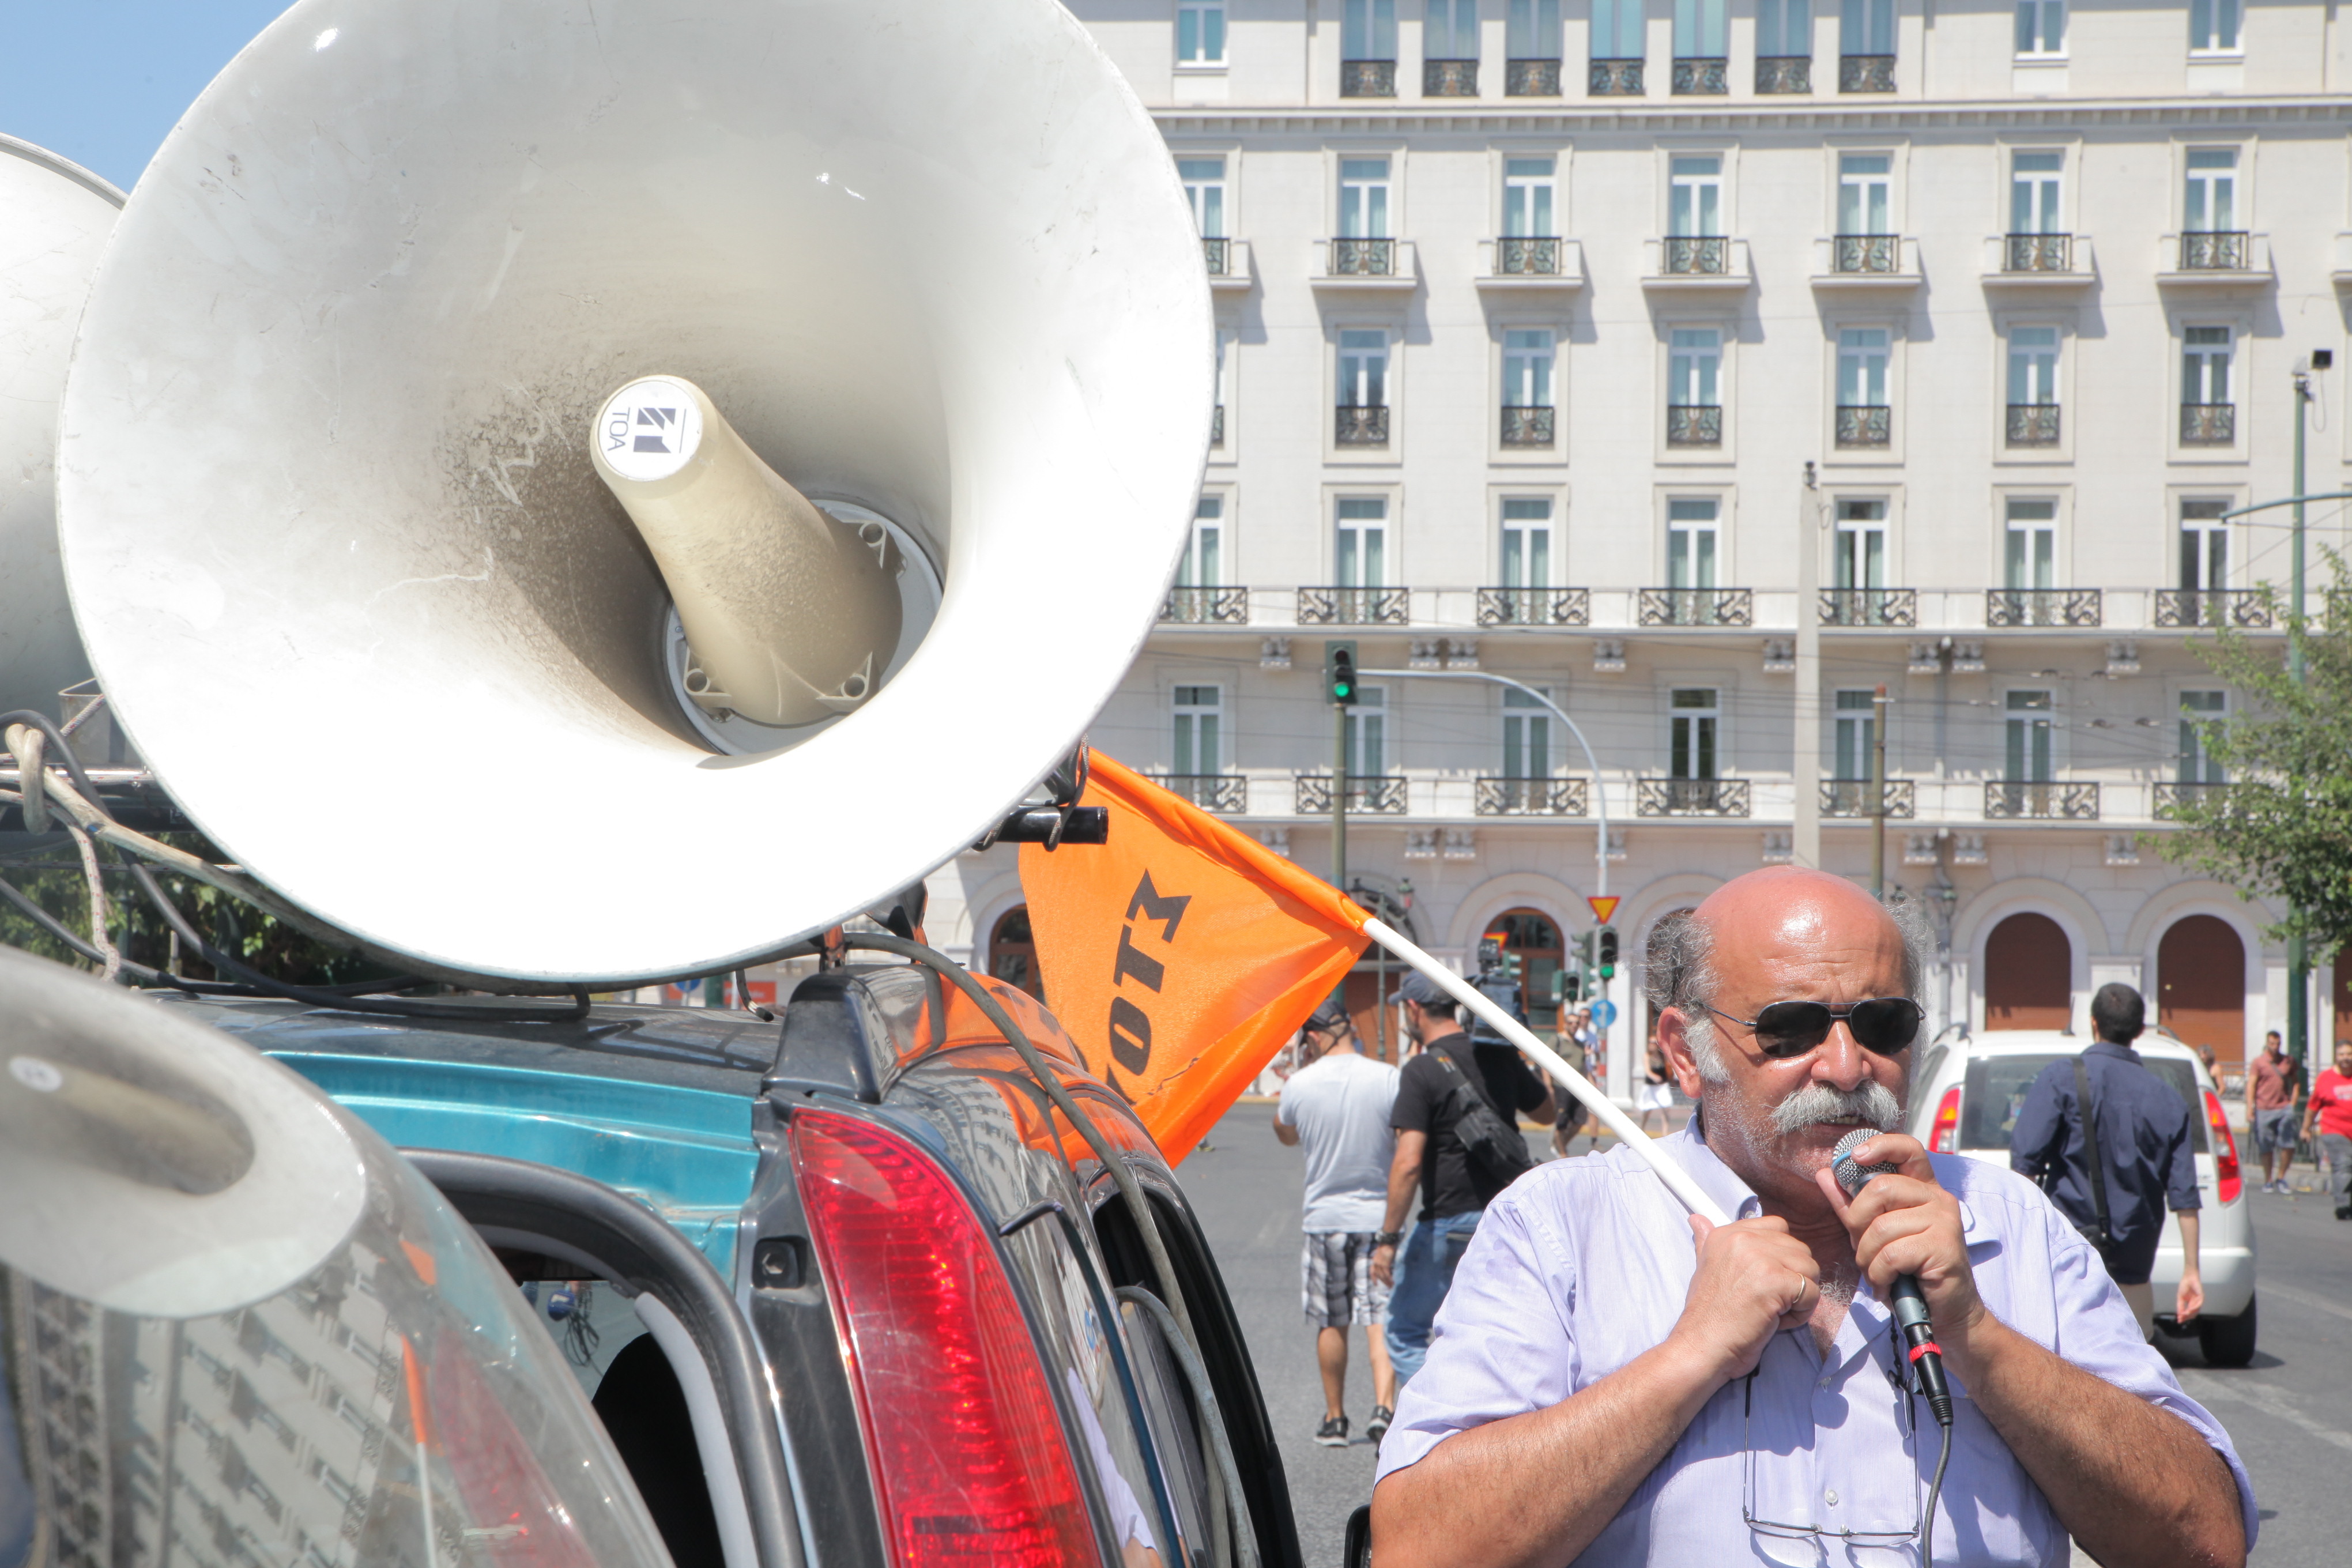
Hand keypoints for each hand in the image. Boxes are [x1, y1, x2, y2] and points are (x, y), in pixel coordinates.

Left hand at [1371, 1242, 1395, 1287]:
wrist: (1387, 1241)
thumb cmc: (1386, 1246)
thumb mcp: (1382, 1254)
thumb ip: (1383, 1260)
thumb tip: (1386, 1266)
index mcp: (1374, 1261)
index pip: (1372, 1272)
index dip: (1374, 1278)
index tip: (1376, 1284)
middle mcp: (1376, 1263)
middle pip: (1379, 1275)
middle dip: (1384, 1282)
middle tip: (1389, 1287)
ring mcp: (1380, 1263)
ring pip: (1383, 1276)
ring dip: (1387, 1281)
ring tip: (1391, 1285)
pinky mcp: (1385, 1263)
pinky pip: (1387, 1273)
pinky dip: (1389, 1278)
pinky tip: (1392, 1281)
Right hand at [1670, 1214, 1821, 1384]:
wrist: (1702, 1346)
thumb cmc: (1707, 1316)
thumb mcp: (1703, 1269)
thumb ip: (1706, 1241)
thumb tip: (1697, 1219)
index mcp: (1727, 1233)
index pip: (1778, 1228)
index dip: (1780, 1257)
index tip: (1761, 1280)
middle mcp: (1743, 1238)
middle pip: (1799, 1249)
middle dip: (1792, 1278)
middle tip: (1766, 1301)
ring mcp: (1760, 1257)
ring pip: (1810, 1269)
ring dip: (1799, 1296)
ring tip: (1772, 1312)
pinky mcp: (1777, 1281)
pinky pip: (1812, 1292)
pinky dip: (1801, 1313)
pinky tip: (1776, 1321)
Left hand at [1816, 1134, 1986, 1340]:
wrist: (1945, 1313)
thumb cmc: (1908, 1271)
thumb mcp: (1874, 1234)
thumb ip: (1851, 1204)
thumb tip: (1824, 1173)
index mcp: (1922, 1189)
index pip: (1907, 1148)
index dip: (1880, 1145)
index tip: (1854, 1156)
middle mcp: (1938, 1198)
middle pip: (1880, 1188)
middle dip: (1858, 1222)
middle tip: (1862, 1248)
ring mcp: (1945, 1221)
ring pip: (1881, 1227)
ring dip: (1867, 1257)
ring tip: (1877, 1273)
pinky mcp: (1945, 1246)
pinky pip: (1892, 1253)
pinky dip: (1879, 1274)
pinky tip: (1887, 1285)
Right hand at [2176, 1272, 2203, 1324]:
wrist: (2188, 1278)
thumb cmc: (2184, 1286)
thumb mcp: (2180, 1297)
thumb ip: (2180, 1306)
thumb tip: (2179, 1314)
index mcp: (2191, 1303)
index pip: (2188, 1312)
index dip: (2184, 1317)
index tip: (2179, 1320)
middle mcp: (2195, 1303)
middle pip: (2192, 1313)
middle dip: (2187, 1317)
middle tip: (2181, 1318)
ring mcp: (2199, 1301)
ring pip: (2196, 1310)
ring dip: (2190, 1313)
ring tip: (2184, 1314)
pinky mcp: (2201, 1297)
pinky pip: (2198, 1305)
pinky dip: (2194, 1308)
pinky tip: (2189, 1309)